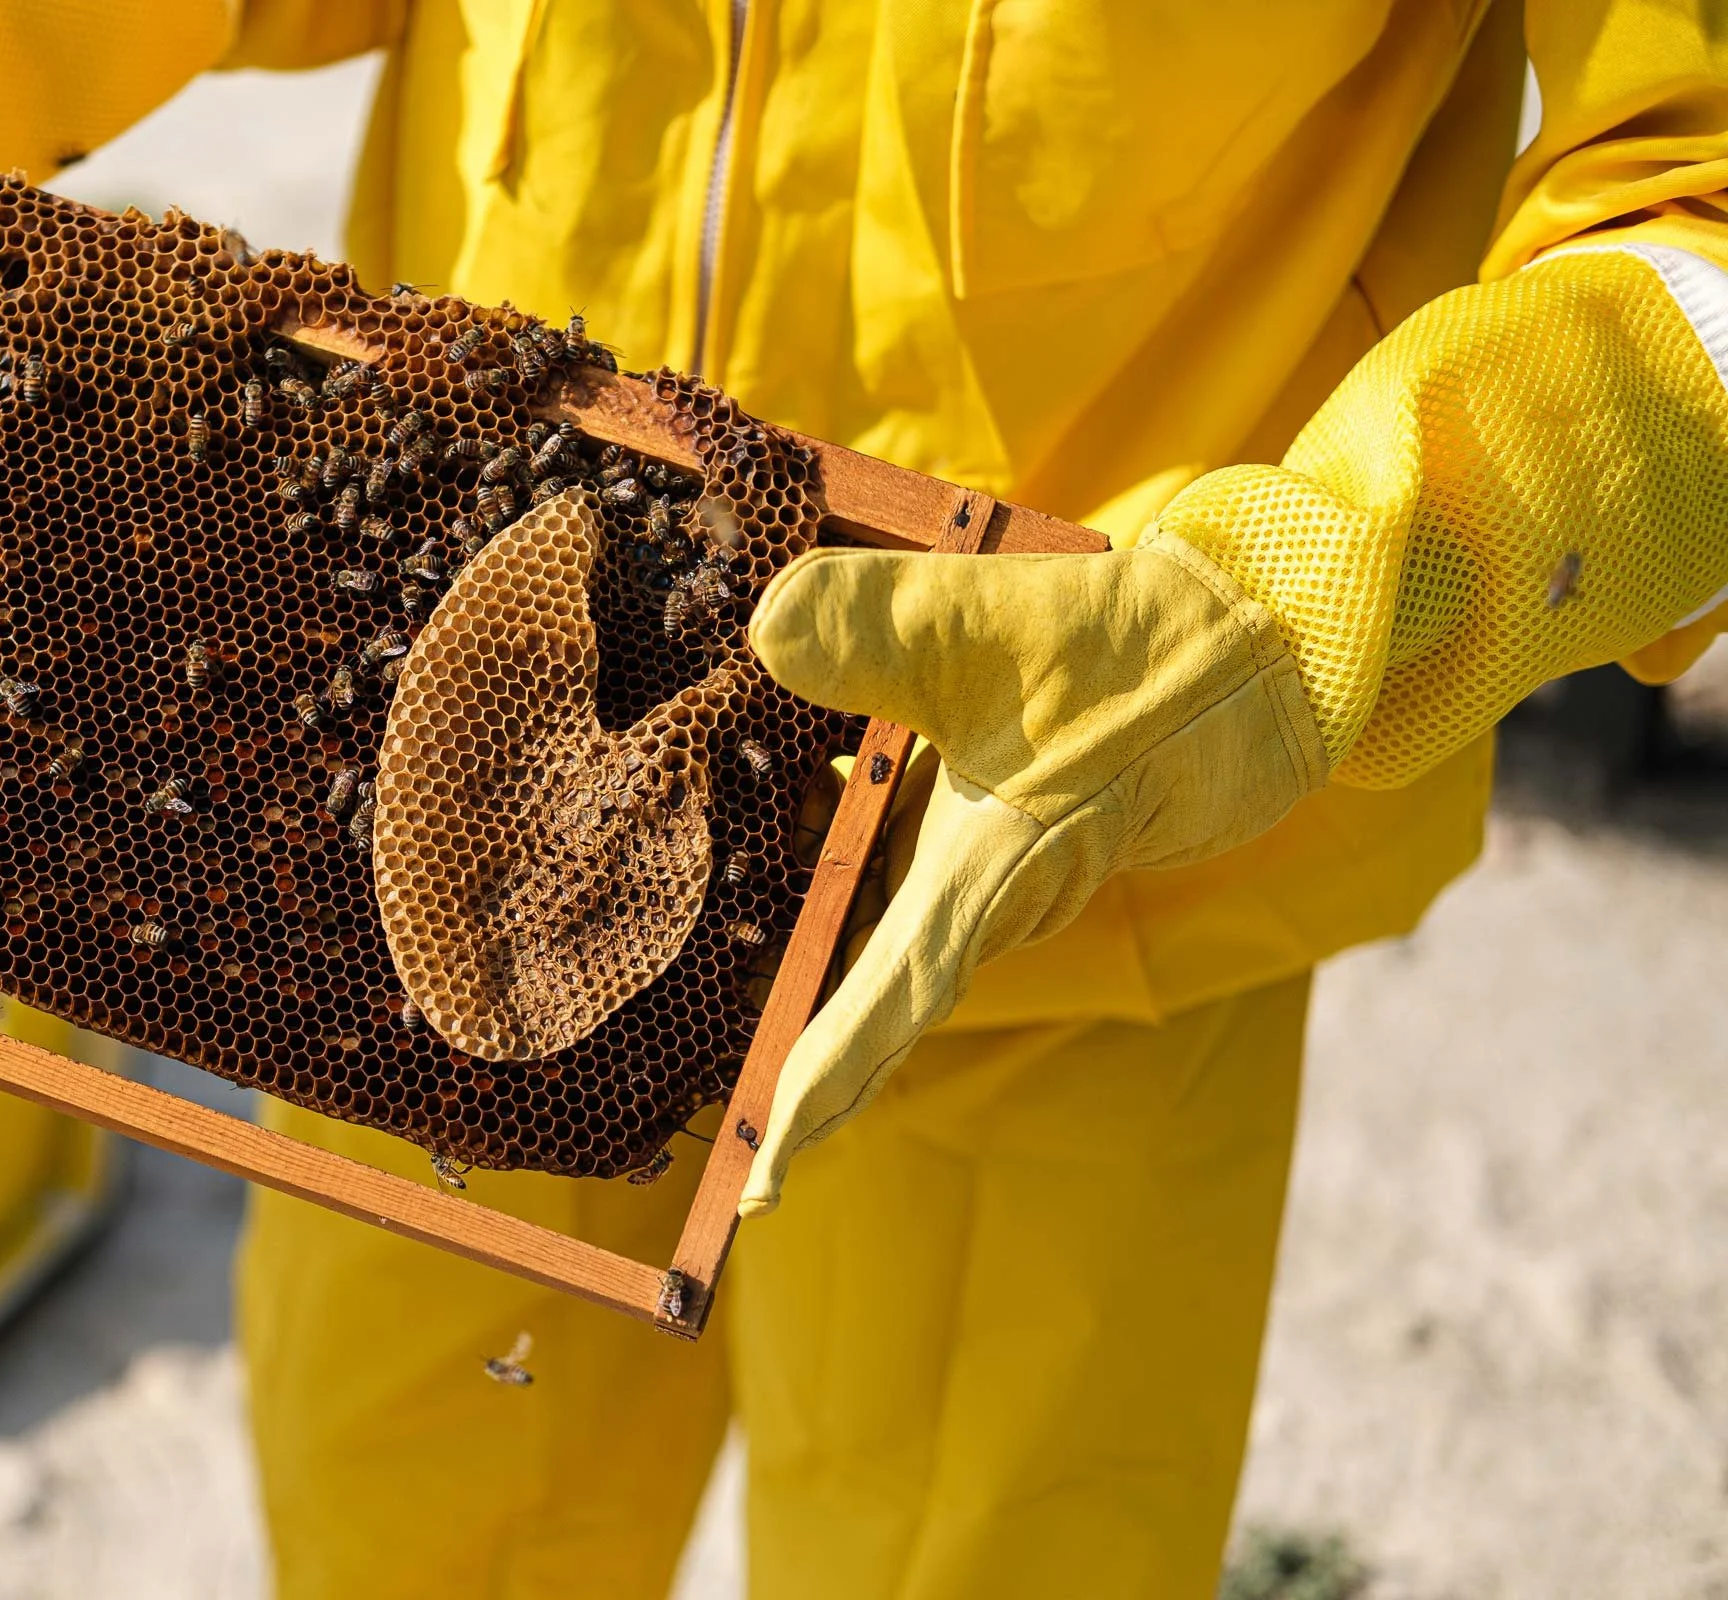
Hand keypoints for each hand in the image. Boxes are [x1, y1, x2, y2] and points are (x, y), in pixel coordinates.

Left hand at [737, 534, 1327, 1214]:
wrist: (1255, 652)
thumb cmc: (1136, 652)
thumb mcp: (998, 621)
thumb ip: (881, 624)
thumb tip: (765, 627)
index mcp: (987, 874)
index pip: (887, 1007)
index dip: (822, 1091)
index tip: (764, 1178)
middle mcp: (995, 898)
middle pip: (883, 1006)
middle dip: (816, 1079)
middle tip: (744, 1166)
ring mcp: (1006, 879)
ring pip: (895, 940)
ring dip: (831, 980)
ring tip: (756, 1060)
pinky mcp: (1009, 843)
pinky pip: (918, 886)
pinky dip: (859, 891)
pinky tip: (801, 873)